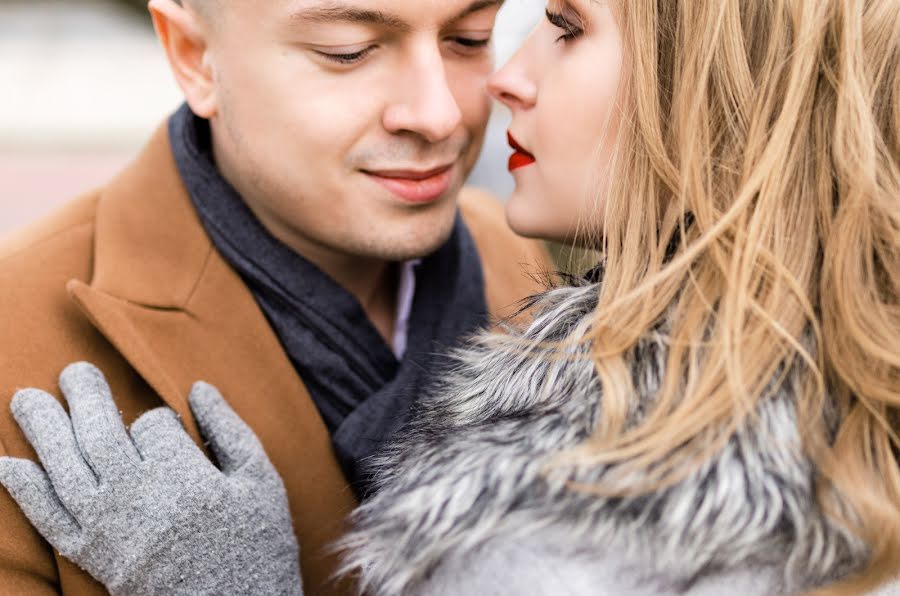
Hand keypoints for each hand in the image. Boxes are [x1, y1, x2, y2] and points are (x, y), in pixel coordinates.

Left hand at [0, 362, 302, 595]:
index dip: (161, 420)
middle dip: (86, 397)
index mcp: (185, 476)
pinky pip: (49, 521)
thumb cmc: (258, 546)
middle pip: (100, 434)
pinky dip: (23, 491)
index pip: (154, 425)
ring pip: (65, 469)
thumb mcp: (262, 483)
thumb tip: (198, 388)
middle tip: (74, 371)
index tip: (172, 429)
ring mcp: (111, 529)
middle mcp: (139, 497)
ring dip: (43, 430)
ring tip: (26, 399)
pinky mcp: (94, 557)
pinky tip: (5, 464)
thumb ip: (230, 431)